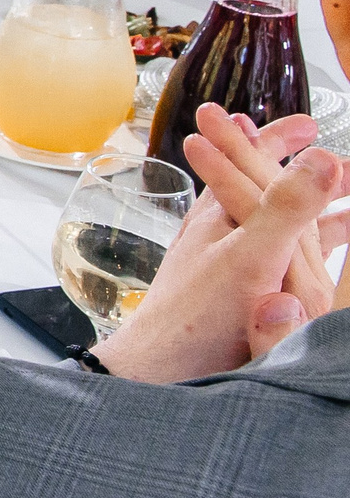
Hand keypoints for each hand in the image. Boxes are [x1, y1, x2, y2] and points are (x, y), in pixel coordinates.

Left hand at [93, 108, 349, 381]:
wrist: (165, 372)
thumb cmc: (199, 316)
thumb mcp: (251, 256)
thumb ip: (286, 207)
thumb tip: (323, 156)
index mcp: (225, 214)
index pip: (253, 160)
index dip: (280, 138)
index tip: (309, 125)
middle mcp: (225, 231)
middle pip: (266, 186)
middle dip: (298, 166)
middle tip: (328, 151)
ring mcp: (231, 262)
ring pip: (277, 221)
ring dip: (309, 204)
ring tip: (344, 192)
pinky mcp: (241, 293)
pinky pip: (282, 258)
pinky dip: (306, 244)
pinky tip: (319, 254)